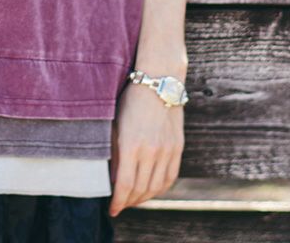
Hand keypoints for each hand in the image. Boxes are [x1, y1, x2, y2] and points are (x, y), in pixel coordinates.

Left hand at [108, 80, 183, 217]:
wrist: (159, 81)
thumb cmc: (131, 99)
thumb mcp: (116, 124)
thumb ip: (114, 152)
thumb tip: (114, 179)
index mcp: (131, 145)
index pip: (125, 185)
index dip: (118, 201)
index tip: (112, 209)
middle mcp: (151, 151)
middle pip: (140, 189)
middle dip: (129, 202)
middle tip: (121, 205)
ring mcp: (167, 150)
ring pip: (156, 187)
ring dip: (144, 197)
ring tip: (134, 200)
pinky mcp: (177, 147)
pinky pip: (170, 177)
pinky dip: (160, 188)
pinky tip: (151, 190)